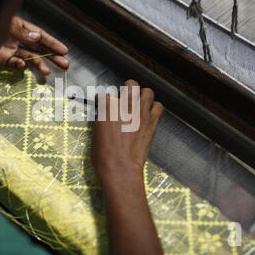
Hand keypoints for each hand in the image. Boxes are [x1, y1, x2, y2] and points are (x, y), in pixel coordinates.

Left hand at [0, 16, 68, 74]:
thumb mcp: (3, 24)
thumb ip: (20, 31)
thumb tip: (36, 36)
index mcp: (19, 26)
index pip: (40, 35)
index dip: (52, 43)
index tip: (64, 50)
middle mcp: (16, 38)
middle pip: (38, 47)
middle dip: (52, 56)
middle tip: (64, 64)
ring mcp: (10, 48)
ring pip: (29, 57)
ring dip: (39, 64)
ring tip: (47, 72)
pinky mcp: (2, 58)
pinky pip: (14, 63)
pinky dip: (20, 65)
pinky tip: (23, 66)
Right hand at [91, 79, 163, 254]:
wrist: (121, 169)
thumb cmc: (103, 156)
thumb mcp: (96, 134)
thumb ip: (102, 119)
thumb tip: (106, 115)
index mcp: (107, 109)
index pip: (104, 94)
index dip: (103, 100)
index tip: (103, 105)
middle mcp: (125, 107)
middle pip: (130, 85)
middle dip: (126, 88)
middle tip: (124, 98)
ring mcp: (141, 113)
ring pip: (147, 92)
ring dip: (142, 95)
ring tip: (138, 103)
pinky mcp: (152, 123)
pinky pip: (158, 106)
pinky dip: (154, 107)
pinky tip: (148, 114)